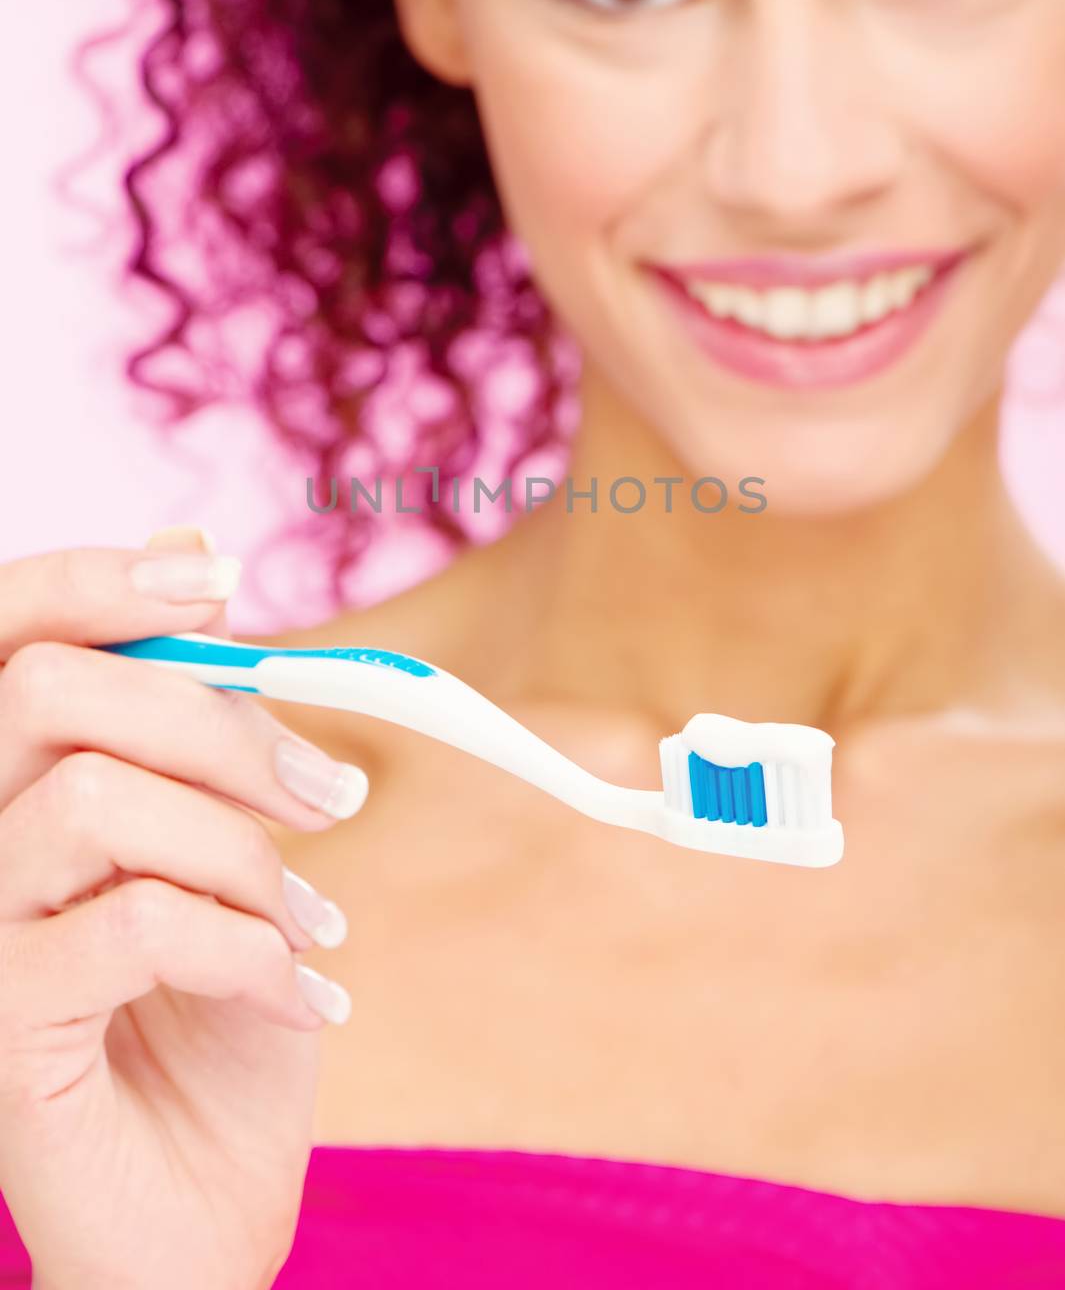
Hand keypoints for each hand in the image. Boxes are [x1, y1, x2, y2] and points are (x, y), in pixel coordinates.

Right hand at [0, 528, 367, 1289]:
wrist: (204, 1216)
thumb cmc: (218, 1026)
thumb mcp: (234, 860)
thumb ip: (206, 741)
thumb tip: (211, 581)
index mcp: (20, 791)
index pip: (11, 636)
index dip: (98, 579)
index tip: (218, 573)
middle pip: (51, 690)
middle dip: (216, 723)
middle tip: (329, 797)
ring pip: (93, 798)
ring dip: (241, 852)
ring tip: (310, 925)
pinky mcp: (4, 1030)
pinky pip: (135, 923)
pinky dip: (248, 947)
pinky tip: (297, 995)